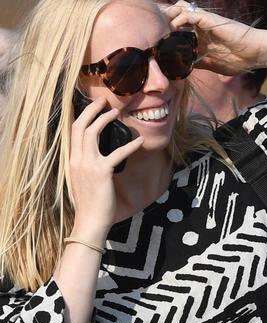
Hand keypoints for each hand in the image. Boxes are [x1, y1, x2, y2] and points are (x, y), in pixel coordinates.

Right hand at [68, 97, 142, 238]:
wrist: (90, 221)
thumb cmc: (90, 204)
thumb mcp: (83, 181)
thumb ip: (87, 166)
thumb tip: (98, 158)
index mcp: (72, 161)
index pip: (73, 131)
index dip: (82, 115)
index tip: (92, 106)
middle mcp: (77, 160)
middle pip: (80, 126)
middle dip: (92, 110)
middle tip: (104, 101)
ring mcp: (88, 165)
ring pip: (92, 132)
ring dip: (105, 119)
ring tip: (117, 112)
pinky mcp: (102, 172)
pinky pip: (117, 153)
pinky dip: (130, 145)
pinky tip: (139, 141)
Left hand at [164, 1, 265, 76]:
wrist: (255, 53)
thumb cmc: (239, 60)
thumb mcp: (213, 65)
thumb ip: (198, 63)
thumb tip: (184, 69)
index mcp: (200, 37)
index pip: (178, 30)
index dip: (166, 35)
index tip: (156, 45)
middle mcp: (200, 27)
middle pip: (175, 14)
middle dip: (163, 22)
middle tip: (155, 35)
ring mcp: (204, 21)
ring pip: (179, 8)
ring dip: (169, 17)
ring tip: (163, 31)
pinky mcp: (208, 19)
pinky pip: (188, 13)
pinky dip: (178, 19)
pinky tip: (174, 30)